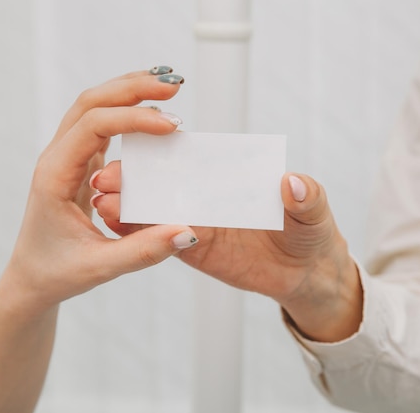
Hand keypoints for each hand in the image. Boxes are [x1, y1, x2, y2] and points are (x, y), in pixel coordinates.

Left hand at [5, 68, 198, 312]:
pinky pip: (100, 123)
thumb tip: (186, 230)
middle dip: (132, 88)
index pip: (94, 126)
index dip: (134, 119)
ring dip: (128, 91)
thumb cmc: (57, 272)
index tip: (171, 127)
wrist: (32, 277)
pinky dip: (125, 108)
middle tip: (174, 86)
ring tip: (167, 85)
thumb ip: (144, 251)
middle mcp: (57, 159)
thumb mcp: (101, 268)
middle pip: (90, 102)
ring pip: (93, 106)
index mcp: (55, 176)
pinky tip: (149, 107)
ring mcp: (67, 157)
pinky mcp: (79, 162)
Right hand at [92, 163, 361, 341]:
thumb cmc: (311, 233)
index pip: (197, 155)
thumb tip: (292, 182)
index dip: (169, 149)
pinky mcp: (194, 247)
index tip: (142, 145)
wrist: (306, 274)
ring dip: (129, 205)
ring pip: (157, 208)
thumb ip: (307, 197)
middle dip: (135, 177)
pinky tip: (114, 228)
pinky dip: (138, 233)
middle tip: (105, 179)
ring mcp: (199, 219)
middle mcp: (210, 192)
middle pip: (167, 180)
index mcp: (233, 173)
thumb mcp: (316, 213)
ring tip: (103, 205)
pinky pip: (162, 238)